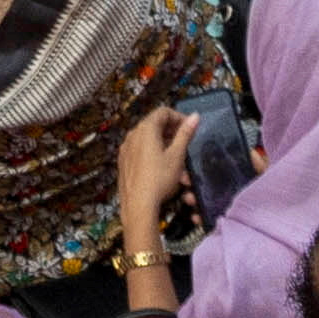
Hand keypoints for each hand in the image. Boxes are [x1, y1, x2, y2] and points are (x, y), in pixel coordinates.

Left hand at [113, 104, 195, 240]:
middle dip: (171, 130)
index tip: (190, 128)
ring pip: (146, 138)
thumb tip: (194, 116)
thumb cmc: (160, 179)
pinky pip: (139, 150)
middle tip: (185, 141)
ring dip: (163, 142)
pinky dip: (152, 151)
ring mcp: (126, 149)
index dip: (179, 117)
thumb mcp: (177, 155)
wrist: (138, 205)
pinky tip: (161, 166)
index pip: (163, 112)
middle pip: (154, 124)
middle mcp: (132, 135)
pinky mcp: (123, 162)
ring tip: (176, 156)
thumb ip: (185, 133)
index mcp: (145, 129)